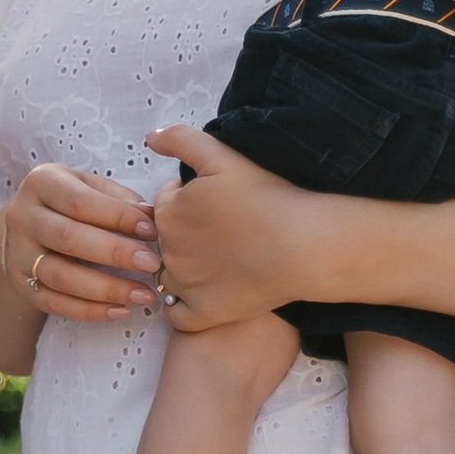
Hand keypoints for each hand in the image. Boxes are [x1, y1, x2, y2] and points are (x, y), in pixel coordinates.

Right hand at [0, 163, 164, 320]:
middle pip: (68, 238)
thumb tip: (151, 217)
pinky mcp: (21, 284)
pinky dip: (89, 311)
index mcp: (42, 183)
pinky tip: (120, 311)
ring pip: (61, 277)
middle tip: (152, 264)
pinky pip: (54, 303)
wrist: (25, 224)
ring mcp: (19, 253)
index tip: (151, 231)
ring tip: (143, 295)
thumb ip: (118, 198)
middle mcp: (23, 217)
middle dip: (115, 253)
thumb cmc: (68, 201)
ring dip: (106, 289)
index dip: (119, 217)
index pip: (81, 201)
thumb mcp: (89, 186)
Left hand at [147, 124, 327, 328]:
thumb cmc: (267, 198)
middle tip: (225, 231)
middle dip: (187, 233)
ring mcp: (184, 285)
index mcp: (168, 211)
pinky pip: (177, 314)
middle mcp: (167, 250)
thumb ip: (180, 140)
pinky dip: (186, 306)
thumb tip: (150, 139)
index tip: (220, 204)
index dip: (191, 200)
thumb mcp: (222, 156)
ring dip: (185, 268)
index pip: (167, 203)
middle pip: (167, 238)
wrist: (304, 245)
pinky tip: (210, 292)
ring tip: (223, 260)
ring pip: (169, 274)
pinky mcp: (203, 313)